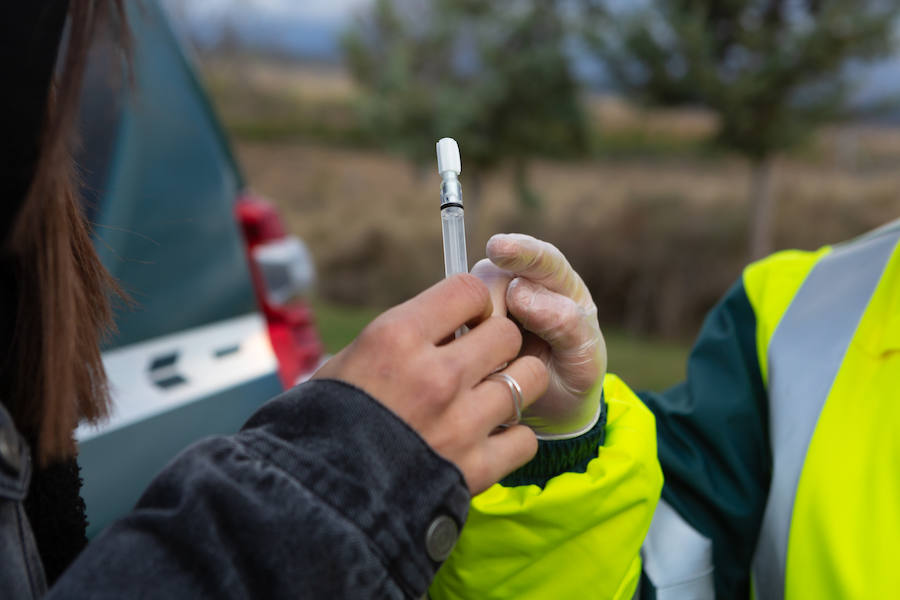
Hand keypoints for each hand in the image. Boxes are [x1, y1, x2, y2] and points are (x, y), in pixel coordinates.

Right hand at [314, 274, 548, 493]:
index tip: (466, 318)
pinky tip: (489, 437)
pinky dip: (512, 438)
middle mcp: (435, 376)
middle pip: (507, 333)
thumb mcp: (350, 361)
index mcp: (397, 338)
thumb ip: (403, 339)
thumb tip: (445, 323)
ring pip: (529, 380)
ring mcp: (460, 424)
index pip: (468, 290)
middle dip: (497, 341)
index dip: (473, 303)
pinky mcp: (474, 469)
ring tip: (492, 394)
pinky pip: (525, 439)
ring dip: (514, 384)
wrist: (315, 498)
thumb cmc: (324, 423)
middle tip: (481, 358)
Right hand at [471, 234, 605, 439]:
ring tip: (501, 364)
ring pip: (468, 298)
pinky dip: (460, 339)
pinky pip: (453, 320)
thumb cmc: (574, 377)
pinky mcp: (470, 322)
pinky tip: (477, 363)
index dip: (520, 251)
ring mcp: (493, 302)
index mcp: (559, 285)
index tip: (498, 249)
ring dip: (476, 329)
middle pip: (493, 275)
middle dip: (494, 308)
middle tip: (508, 349)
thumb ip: (565, 324)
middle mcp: (522, 285)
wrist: (554, 409)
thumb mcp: (584, 359)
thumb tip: (518, 291)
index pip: (541, 259)